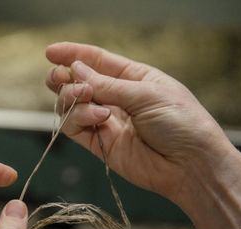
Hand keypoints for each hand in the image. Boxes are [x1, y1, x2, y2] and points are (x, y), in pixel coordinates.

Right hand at [45, 42, 235, 206]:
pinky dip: (78, 118)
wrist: (190, 165)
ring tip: (86, 97)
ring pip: (72, 104)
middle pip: (79, 82)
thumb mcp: (147, 94)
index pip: (97, 61)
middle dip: (65, 77)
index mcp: (133, 78)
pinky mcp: (100, 144)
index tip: (50, 52)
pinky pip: (75, 127)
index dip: (73, 54)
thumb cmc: (181, 123)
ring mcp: (107, 122)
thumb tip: (75, 70)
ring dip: (72, 97)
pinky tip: (97, 117)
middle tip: (60, 77)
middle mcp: (117, 98)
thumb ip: (107, 85)